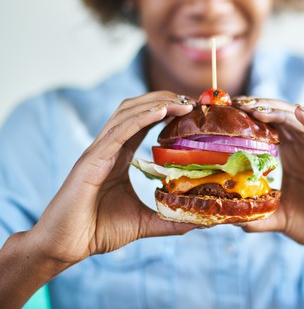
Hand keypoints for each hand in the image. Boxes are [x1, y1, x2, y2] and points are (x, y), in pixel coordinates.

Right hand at [27, 91, 197, 266]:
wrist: (64, 246)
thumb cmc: (97, 231)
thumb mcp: (143, 222)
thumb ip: (169, 220)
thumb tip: (198, 222)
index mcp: (119, 156)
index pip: (144, 122)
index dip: (167, 110)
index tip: (193, 110)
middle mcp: (108, 147)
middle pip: (136, 109)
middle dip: (164, 99)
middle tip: (193, 101)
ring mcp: (98, 151)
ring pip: (127, 113)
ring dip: (156, 103)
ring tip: (183, 102)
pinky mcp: (91, 161)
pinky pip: (117, 132)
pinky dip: (140, 118)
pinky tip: (160, 110)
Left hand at [234, 98, 303, 258]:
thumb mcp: (277, 218)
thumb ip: (256, 217)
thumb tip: (230, 219)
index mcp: (291, 155)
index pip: (270, 126)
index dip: (251, 116)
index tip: (230, 109)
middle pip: (282, 118)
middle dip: (261, 107)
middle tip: (238, 104)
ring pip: (300, 123)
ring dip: (279, 112)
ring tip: (258, 109)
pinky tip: (300, 111)